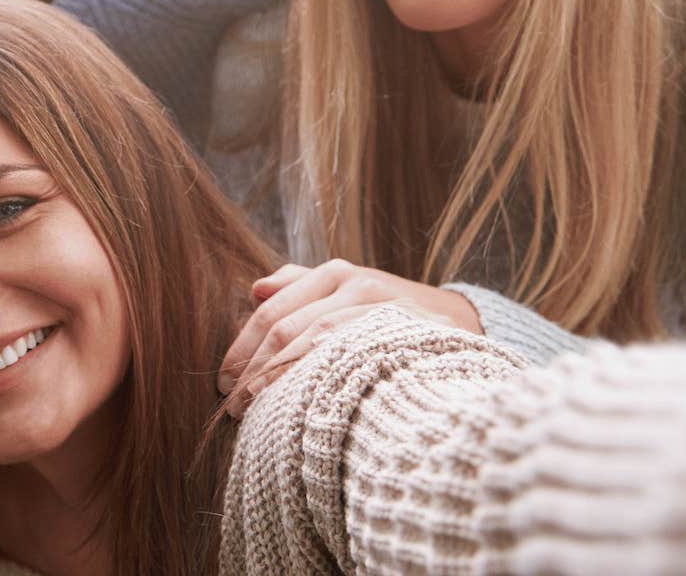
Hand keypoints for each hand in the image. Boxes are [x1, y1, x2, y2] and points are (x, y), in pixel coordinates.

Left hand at [216, 259, 480, 416]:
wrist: (461, 322)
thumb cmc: (389, 313)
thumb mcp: (348, 289)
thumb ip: (301, 285)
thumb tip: (254, 288)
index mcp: (334, 274)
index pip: (272, 313)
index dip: (243, 349)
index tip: (224, 381)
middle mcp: (355, 284)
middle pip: (286, 330)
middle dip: (254, 370)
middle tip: (233, 405)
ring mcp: (381, 309)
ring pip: (313, 345)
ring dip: (277, 380)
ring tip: (255, 412)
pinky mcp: (403, 334)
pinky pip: (350, 359)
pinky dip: (318, 381)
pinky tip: (301, 403)